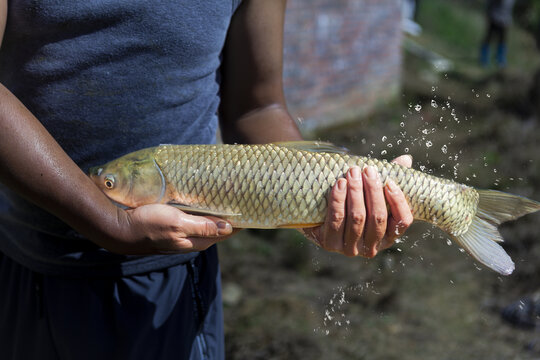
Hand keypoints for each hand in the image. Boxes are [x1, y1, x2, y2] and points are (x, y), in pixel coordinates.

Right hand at [105, 204, 233, 254]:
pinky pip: (189, 221)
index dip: (237, 224)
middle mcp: (188, 241)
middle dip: (228, 219)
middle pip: (214, 230)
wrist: (117, 229)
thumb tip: (228, 229)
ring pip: (202, 226)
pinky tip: (198, 203)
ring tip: (223, 201)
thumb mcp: (177, 223)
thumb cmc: (148, 224)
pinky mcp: (168, 228)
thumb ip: (202, 227)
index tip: (250, 212)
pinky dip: (198, 213)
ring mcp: (177, 235)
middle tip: (239, 203)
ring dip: (213, 216)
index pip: (224, 233)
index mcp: (194, 241)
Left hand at [300, 155, 413, 257]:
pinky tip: (339, 184)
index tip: (390, 181)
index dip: (398, 201)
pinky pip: (337, 220)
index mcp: (388, 236)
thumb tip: (406, 159)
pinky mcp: (330, 244)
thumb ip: (389, 178)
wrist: (317, 214)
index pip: (402, 221)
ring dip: (355, 192)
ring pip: (357, 218)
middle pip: (377, 217)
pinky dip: (338, 199)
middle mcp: (372, 247)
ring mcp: (350, 249)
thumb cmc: (351, 201)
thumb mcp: (371, 191)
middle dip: (373, 190)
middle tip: (367, 170)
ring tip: (352, 173)